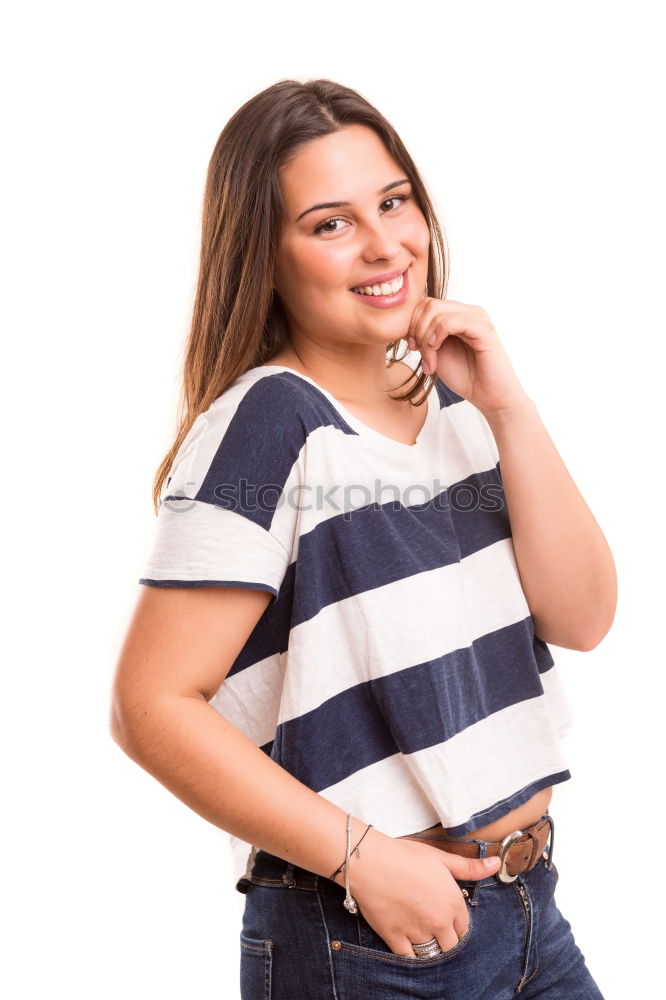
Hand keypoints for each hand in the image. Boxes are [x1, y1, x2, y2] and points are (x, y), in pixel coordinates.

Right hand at [335, 830, 499, 957]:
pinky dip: (411, 957)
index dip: (456, 924)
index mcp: (453, 902)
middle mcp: (439, 921)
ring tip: (423, 939)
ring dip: (430, 950)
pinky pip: (410, 959)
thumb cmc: (405, 855)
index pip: (464, 927)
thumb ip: (470, 867)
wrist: (371, 861)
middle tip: (435, 931)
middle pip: (451, 945)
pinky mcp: (396, 939)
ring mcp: (418, 933)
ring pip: (433, 954)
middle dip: (446, 940)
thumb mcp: (440, 858)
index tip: (448, 920)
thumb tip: (496, 864)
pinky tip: (409, 949)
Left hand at [406, 297, 527, 415]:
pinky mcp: (483, 329)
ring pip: (436, 312)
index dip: (411, 323)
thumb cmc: (465, 376)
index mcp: (458, 315)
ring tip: (430, 362)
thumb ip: (422, 337)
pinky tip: (435, 353)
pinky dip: (436, 337)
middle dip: (416, 330)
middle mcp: (468, 311)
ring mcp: (477, 318)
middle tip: (417, 353)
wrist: (489, 396)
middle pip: (428, 304)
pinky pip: (450, 322)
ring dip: (425, 339)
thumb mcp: (435, 354)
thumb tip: (400, 324)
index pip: (425, 303)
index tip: (411, 347)